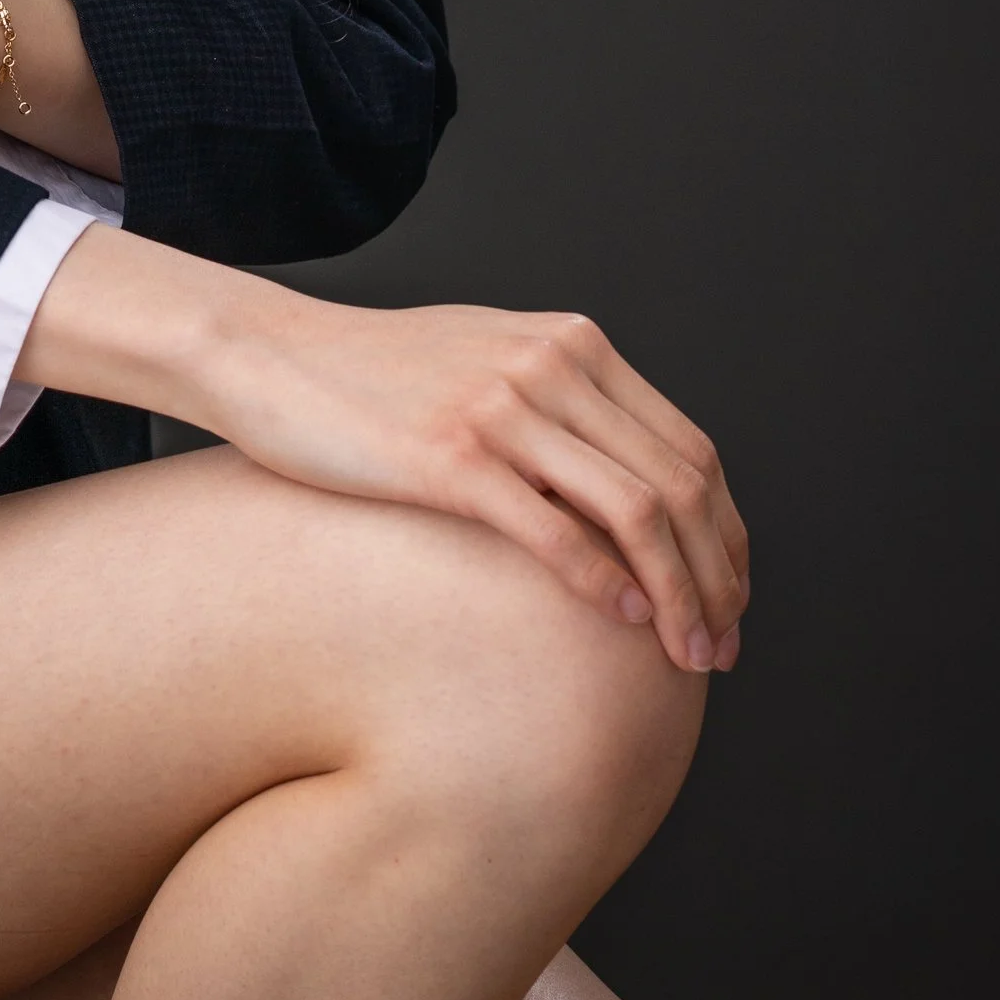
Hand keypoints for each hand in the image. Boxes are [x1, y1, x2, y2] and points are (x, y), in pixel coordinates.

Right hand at [23, 231, 750, 675]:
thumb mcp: (485, 360)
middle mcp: (551, 365)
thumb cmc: (370, 376)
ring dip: (680, 595)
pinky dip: (606, 584)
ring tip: (691, 656)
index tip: (732, 597)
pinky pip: (555, 530)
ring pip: (637, 512)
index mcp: (571, 343)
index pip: (690, 448)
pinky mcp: (451, 455)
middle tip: (725, 646)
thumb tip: (619, 481)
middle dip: (719, 576)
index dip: (727, 533)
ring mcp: (502, 407)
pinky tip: (626, 624)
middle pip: (682, 484)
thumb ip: (557, 400)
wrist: (267, 355)